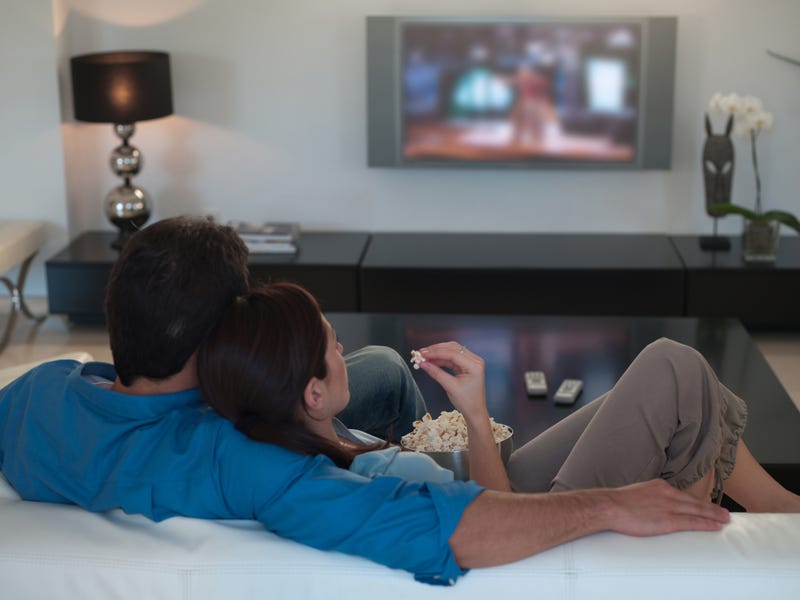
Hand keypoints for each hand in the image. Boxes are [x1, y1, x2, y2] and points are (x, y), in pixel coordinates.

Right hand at [417, 342, 487, 421]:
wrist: (474, 411)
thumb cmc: (466, 401)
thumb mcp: (450, 387)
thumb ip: (436, 373)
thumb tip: (423, 364)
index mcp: (475, 365)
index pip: (453, 354)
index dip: (436, 352)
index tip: (423, 354)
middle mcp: (474, 360)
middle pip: (453, 348)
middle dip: (436, 350)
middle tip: (421, 353)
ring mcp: (471, 362)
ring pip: (452, 351)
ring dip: (437, 353)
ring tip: (424, 356)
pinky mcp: (465, 365)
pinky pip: (452, 358)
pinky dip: (441, 359)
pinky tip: (431, 361)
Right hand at [603, 479, 729, 535]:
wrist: (609, 506)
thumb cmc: (616, 502)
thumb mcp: (635, 494)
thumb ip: (646, 498)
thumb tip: (648, 506)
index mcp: (659, 486)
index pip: (682, 494)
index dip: (696, 501)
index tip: (704, 505)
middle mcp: (667, 494)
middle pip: (694, 501)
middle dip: (711, 507)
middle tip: (725, 513)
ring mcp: (669, 506)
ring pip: (697, 510)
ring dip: (714, 515)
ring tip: (725, 519)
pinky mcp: (667, 520)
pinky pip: (692, 522)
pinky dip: (706, 523)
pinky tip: (715, 526)